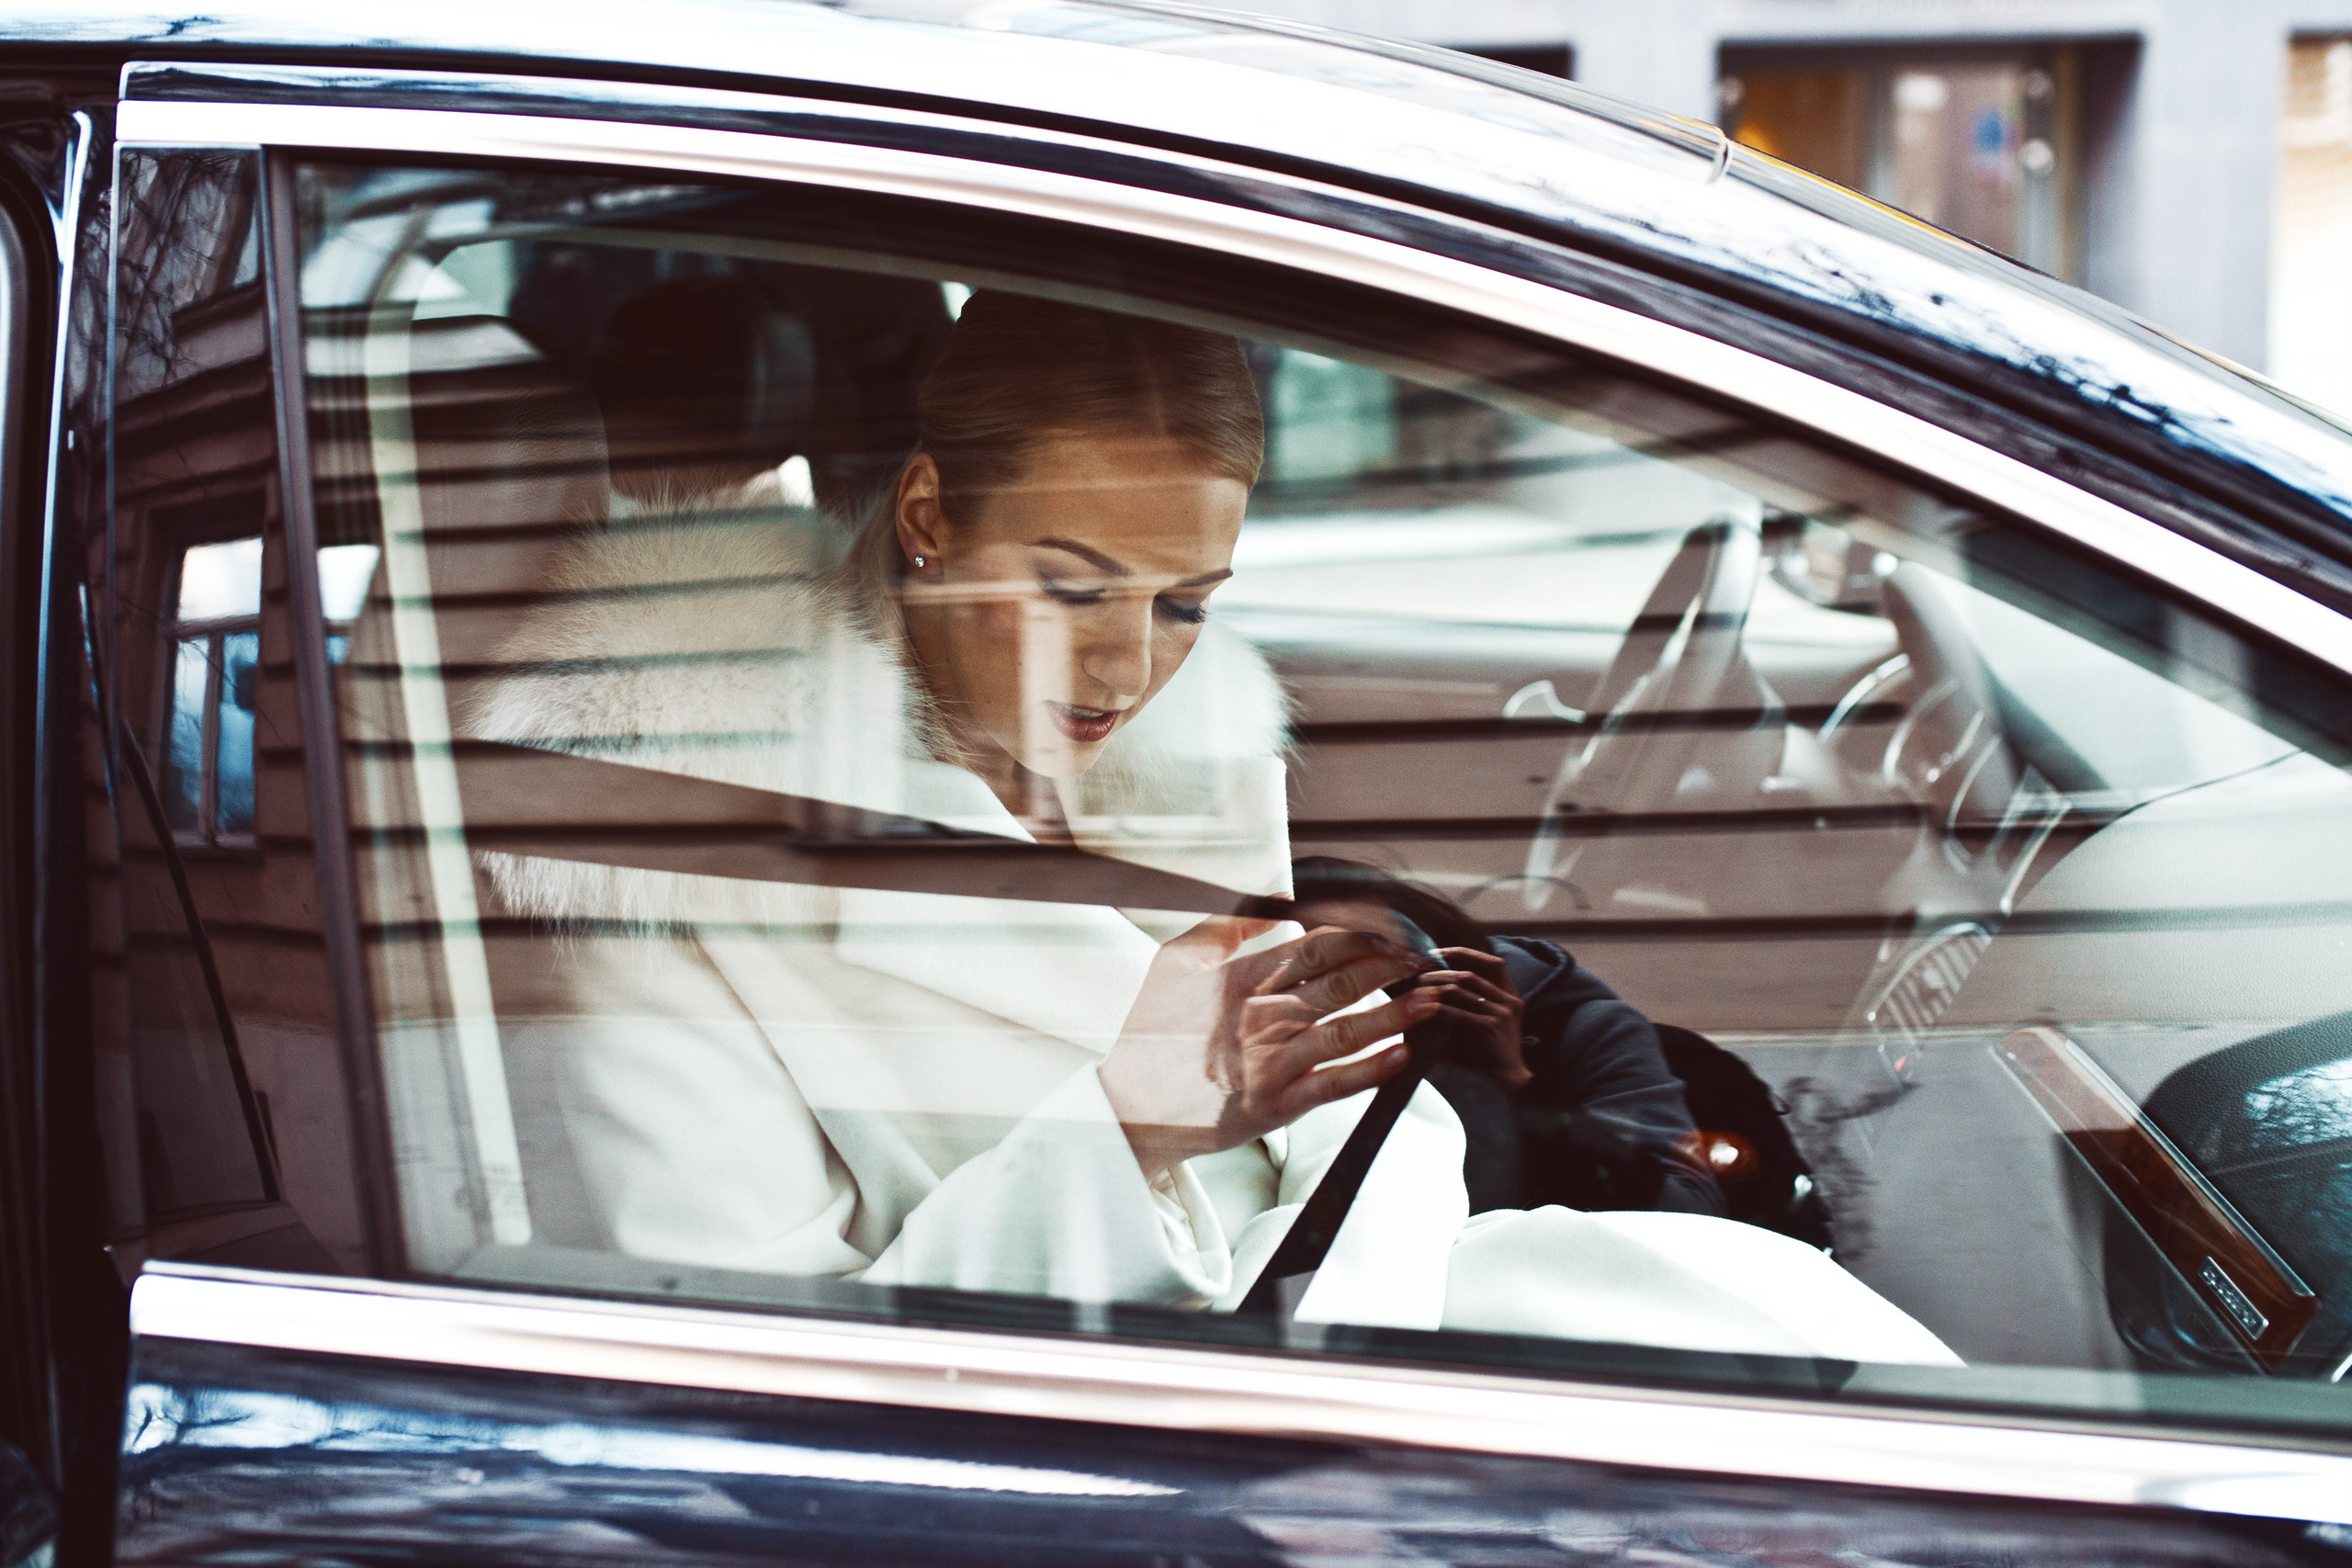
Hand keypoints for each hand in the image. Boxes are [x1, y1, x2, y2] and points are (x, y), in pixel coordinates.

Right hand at [1098, 917, 1437, 1178]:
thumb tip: (1274, 903)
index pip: (1316, 947)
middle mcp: (1260, 1016)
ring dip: (1394, 1015)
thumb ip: (1224, 928)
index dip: (1363, 937)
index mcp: (1242, 978)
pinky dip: (1370, 1072)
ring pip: (1345, 1032)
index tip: (1395, 934)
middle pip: (1341, 983)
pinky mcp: (1275, 1105)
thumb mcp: (1175, 962)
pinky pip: (1332, 1086)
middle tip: (1428, 963)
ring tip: (1431, 1002)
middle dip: (1391, 969)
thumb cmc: (1153, 1033)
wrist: (1130, 1107)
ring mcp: (1269, 1062)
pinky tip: (1402, 1058)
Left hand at [1417, 947, 1529, 1090]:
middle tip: (1413, 977)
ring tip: (1411, 991)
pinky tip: (1419, 1010)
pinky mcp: (1490, 1028)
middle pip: (1468, 974)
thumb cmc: (1481, 1059)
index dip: (1464, 953)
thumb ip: (1462, 1004)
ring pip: (1460, 988)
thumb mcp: (1477, 1025)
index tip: (1436, 954)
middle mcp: (1510, 1003)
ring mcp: (1502, 1014)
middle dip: (1437, 973)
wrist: (1499, 1090)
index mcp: (1511, 999)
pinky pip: (1456, 1011)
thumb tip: (1422, 985)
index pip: (1493, 963)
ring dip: (1431, 987)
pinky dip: (1435, 1008)